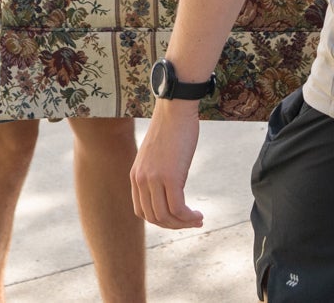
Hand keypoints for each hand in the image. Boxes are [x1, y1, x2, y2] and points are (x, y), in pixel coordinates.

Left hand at [130, 101, 203, 229]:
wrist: (175, 109)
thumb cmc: (171, 128)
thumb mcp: (156, 155)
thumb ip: (157, 173)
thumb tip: (170, 191)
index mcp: (135, 176)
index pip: (142, 211)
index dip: (160, 220)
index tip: (177, 218)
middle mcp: (141, 180)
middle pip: (154, 218)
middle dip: (174, 225)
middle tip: (191, 222)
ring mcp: (154, 179)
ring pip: (166, 216)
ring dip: (183, 224)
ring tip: (197, 219)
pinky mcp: (170, 177)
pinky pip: (178, 208)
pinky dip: (189, 217)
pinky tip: (198, 215)